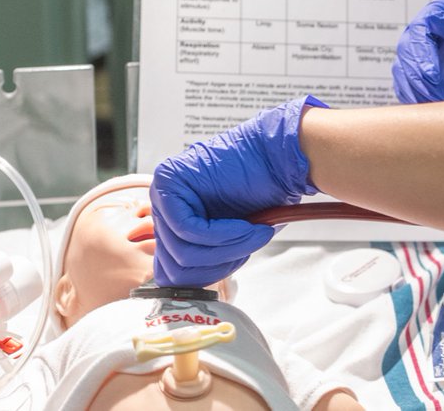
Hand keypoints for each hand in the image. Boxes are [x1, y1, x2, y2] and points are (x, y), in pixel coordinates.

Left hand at [151, 95, 325, 286]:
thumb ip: (204, 255)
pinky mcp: (171, 182)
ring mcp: (163, 190)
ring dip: (226, 249)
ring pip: (181, 250)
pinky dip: (223, 236)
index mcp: (172, 219)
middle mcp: (161, 204)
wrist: (281, 157)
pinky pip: (189, 229)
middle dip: (217, 264)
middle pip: (172, 263)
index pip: (169, 267)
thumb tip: (182, 285)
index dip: (205, 275)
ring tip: (255, 234)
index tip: (235, 263)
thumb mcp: (230, 236)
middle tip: (249, 249)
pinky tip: (249, 227)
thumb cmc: (263, 192)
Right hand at [392, 0, 443, 102]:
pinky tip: (426, 106)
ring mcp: (433, 48)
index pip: (423, 25)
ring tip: (433, 104)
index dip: (422, 51)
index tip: (432, 75)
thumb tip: (434, 19)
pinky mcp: (432, 71)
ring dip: (413, 86)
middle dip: (417, 73)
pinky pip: (410, 82)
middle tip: (432, 96)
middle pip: (409, 45)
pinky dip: (413, 94)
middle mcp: (438, 25)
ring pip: (405, 65)